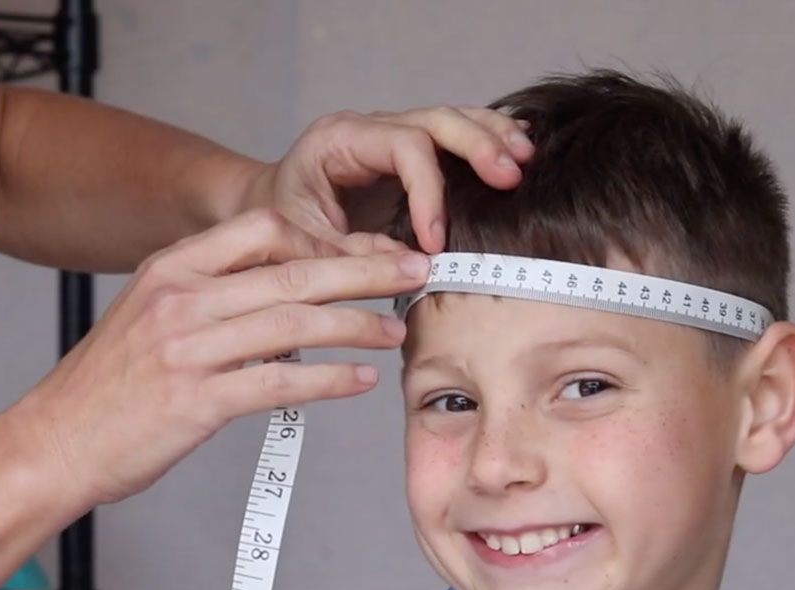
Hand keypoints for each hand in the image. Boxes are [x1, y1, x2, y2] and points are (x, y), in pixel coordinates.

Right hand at [12, 210, 426, 509]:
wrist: (53, 443)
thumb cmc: (108, 385)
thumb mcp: (149, 314)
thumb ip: (211, 293)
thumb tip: (286, 289)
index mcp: (170, 269)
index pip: (263, 228)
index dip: (326, 238)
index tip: (367, 253)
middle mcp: (181, 300)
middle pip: (294, 271)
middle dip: (365, 271)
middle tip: (413, 273)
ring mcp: (189, 350)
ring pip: (296, 323)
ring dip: (358, 324)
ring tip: (396, 330)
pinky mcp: (198, 402)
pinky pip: (281, 383)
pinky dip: (329, 379)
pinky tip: (359, 379)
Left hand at [247, 106, 532, 253]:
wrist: (266, 206)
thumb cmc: (279, 222)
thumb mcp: (304, 244)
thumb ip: (352, 255)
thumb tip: (412, 266)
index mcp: (339, 141)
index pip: (404, 149)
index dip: (429, 193)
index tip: (438, 242)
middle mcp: (370, 128)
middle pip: (436, 119)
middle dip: (477, 145)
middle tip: (512, 175)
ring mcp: (392, 134)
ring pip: (451, 119)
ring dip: (492, 137)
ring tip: (527, 157)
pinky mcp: (409, 151)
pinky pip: (452, 135)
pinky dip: (486, 139)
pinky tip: (518, 147)